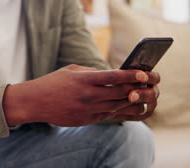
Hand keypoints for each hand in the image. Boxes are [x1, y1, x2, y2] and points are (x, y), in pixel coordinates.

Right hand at [2, 64, 159, 126]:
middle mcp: (89, 95)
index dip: (132, 76)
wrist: (35, 103)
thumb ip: (93, 72)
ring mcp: (89, 110)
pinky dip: (124, 111)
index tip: (145, 73)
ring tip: (149, 96)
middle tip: (154, 84)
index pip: (114, 77)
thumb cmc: (53, 82)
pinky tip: (135, 107)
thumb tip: (113, 75)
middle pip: (121, 93)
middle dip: (140, 88)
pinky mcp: (88, 120)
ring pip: (119, 106)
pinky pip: (111, 116)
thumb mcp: (72, 70)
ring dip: (136, 101)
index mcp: (85, 79)